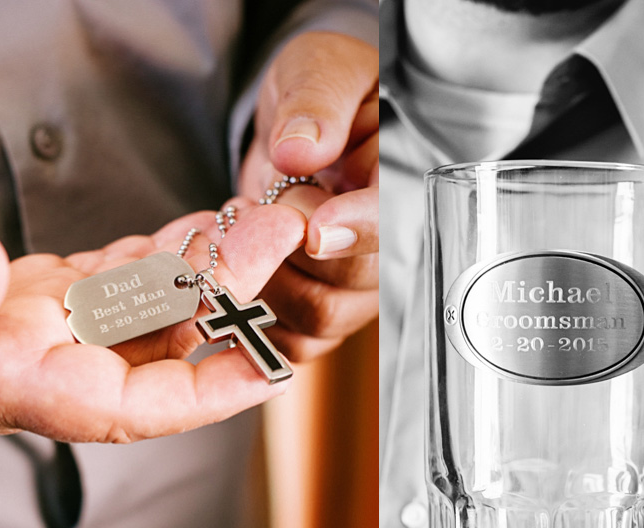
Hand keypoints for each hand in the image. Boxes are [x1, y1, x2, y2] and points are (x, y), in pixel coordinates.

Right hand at [0, 202, 304, 442]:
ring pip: (148, 310)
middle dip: (226, 298)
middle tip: (279, 237)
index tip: (273, 366)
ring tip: (256, 221)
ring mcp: (45, 333)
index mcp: (12, 384)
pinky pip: (120, 282)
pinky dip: (162, 255)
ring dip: (204, 269)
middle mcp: (43, 367)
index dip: (208, 391)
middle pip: (159, 346)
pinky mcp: (38, 299)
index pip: (132, 406)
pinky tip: (202, 227)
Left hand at [238, 31, 378, 359]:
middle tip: (256, 201)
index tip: (314, 230)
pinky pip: (298, 342)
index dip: (357, 230)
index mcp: (406, 178)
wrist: (302, 132)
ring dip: (265, 279)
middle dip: (288, 247)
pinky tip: (237, 270)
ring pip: (319, 316)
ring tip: (244, 226)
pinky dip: (256, 316)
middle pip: (352, 280)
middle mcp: (394, 245)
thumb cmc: (319, 95)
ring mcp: (362, 287)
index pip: (395, 220)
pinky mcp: (328, 310)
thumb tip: (300, 150)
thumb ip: (315, 102)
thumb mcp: (319, 68)